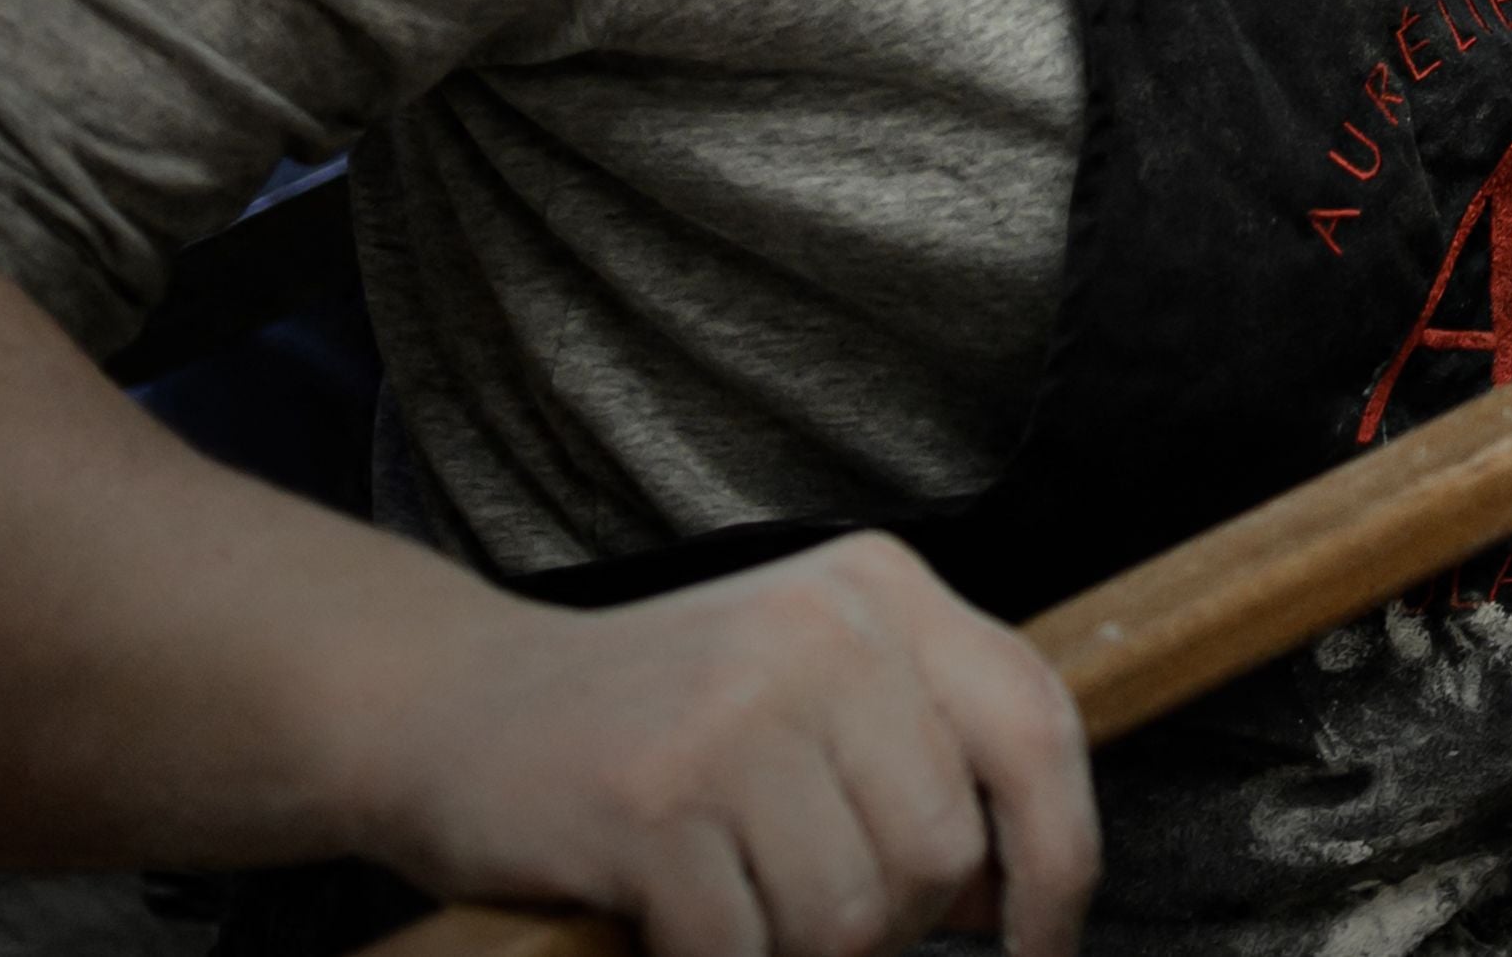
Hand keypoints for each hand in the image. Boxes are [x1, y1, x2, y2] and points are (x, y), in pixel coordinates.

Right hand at [343, 534, 1094, 956]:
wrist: (449, 706)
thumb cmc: (651, 723)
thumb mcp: (807, 691)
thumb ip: (920, 759)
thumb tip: (1015, 894)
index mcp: (885, 591)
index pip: (1037, 728)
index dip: (1062, 861)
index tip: (1040, 945)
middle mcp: (827, 631)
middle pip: (943, 851)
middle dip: (889, 926)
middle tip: (801, 918)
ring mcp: (738, 711)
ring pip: (850, 917)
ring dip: (794, 956)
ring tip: (732, 915)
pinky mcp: (654, 802)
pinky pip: (742, 951)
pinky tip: (669, 931)